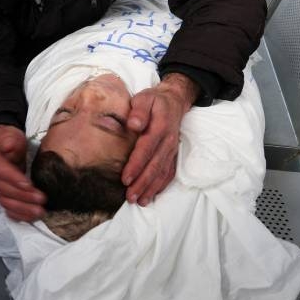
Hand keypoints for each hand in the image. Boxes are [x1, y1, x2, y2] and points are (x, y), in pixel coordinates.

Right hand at [0, 124, 45, 221]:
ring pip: (6, 202)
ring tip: (40, 211)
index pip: (1, 171)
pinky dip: (19, 215)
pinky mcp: (3, 196)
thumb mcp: (12, 135)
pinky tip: (31, 217)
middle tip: (41, 199)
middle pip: (4, 189)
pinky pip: (8, 210)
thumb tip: (7, 146)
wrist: (8, 147)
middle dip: (23, 196)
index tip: (29, 184)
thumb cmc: (12, 141)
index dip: (14, 179)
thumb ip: (10, 140)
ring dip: (23, 208)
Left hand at [120, 73, 197, 205]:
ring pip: (163, 172)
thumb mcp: (144, 98)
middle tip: (130, 197)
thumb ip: (139, 110)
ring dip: (151, 188)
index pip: (146, 148)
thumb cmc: (154, 101)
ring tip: (139, 201)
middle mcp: (168, 141)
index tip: (125, 179)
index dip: (136, 165)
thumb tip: (133, 125)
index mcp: (160, 126)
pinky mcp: (173, 155)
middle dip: (143, 183)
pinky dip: (160, 186)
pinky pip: (169, 173)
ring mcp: (172, 150)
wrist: (174, 101)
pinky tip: (151, 196)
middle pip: (155, 165)